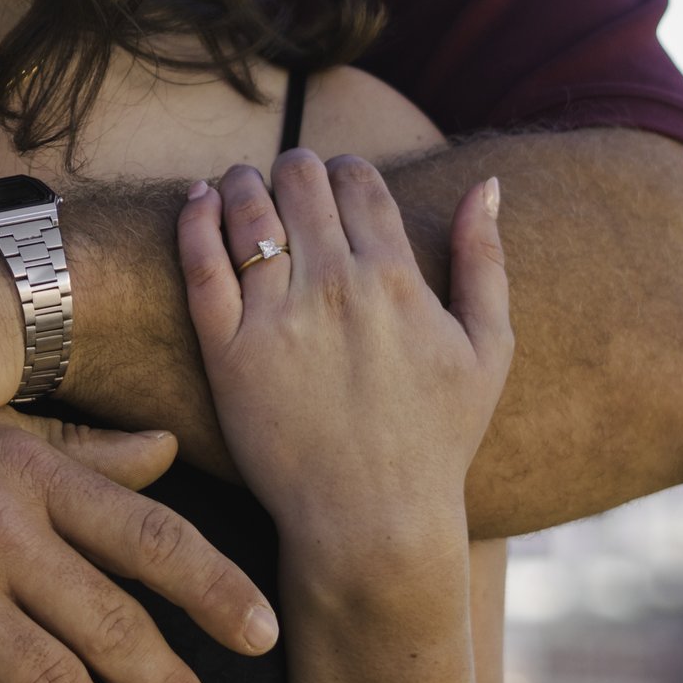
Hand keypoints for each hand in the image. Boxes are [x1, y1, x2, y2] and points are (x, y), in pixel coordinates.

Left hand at [176, 151, 511, 560]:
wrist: (371, 517)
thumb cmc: (436, 437)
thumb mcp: (487, 348)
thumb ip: (486, 260)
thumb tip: (487, 183)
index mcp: (396, 278)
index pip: (358, 180)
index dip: (343, 167)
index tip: (334, 178)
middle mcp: (334, 287)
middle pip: (301, 183)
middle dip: (294, 166)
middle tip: (286, 176)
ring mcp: (277, 317)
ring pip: (248, 210)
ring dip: (243, 180)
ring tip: (240, 182)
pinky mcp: (227, 350)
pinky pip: (200, 263)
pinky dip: (195, 218)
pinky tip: (199, 199)